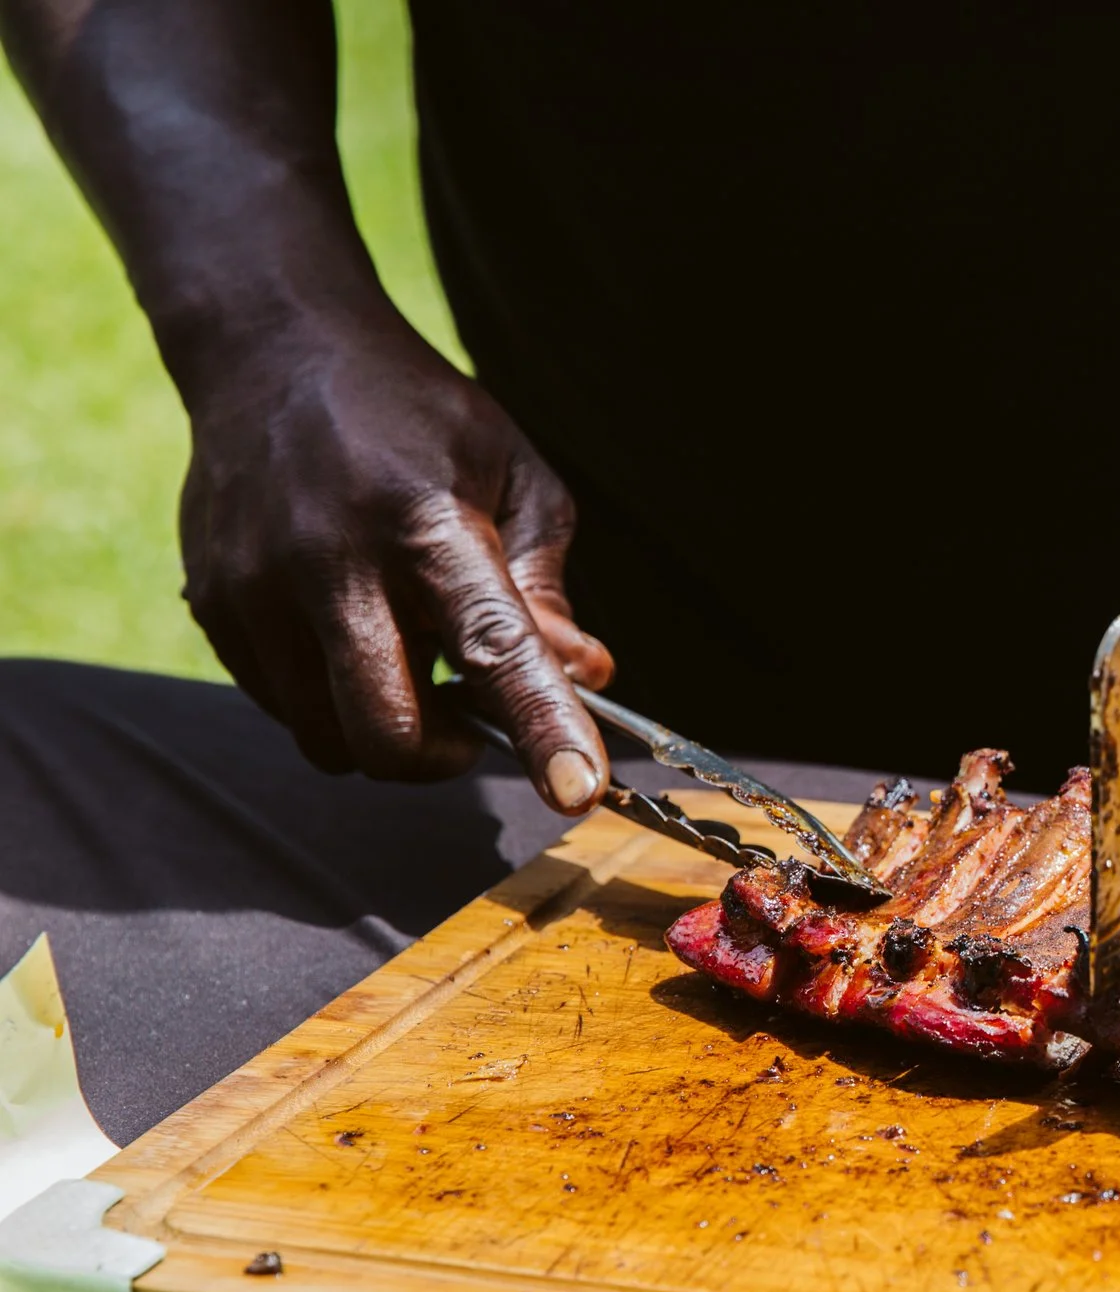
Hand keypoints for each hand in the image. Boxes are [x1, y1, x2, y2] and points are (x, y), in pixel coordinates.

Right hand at [177, 311, 614, 811]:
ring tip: (403, 655)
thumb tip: (583, 676)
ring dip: (382, 729)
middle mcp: (330, 561)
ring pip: (327, 737)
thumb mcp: (514, 473)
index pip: (492, 647)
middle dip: (440, 758)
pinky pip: (281, 706)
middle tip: (464, 723)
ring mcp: (256, 587)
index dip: (538, 726)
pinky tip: (348, 632)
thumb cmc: (415, 417)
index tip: (577, 791)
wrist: (272, 348)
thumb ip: (546, 583)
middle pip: (386, 733)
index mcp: (427, 523)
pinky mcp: (213, 603)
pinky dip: (329, 698)